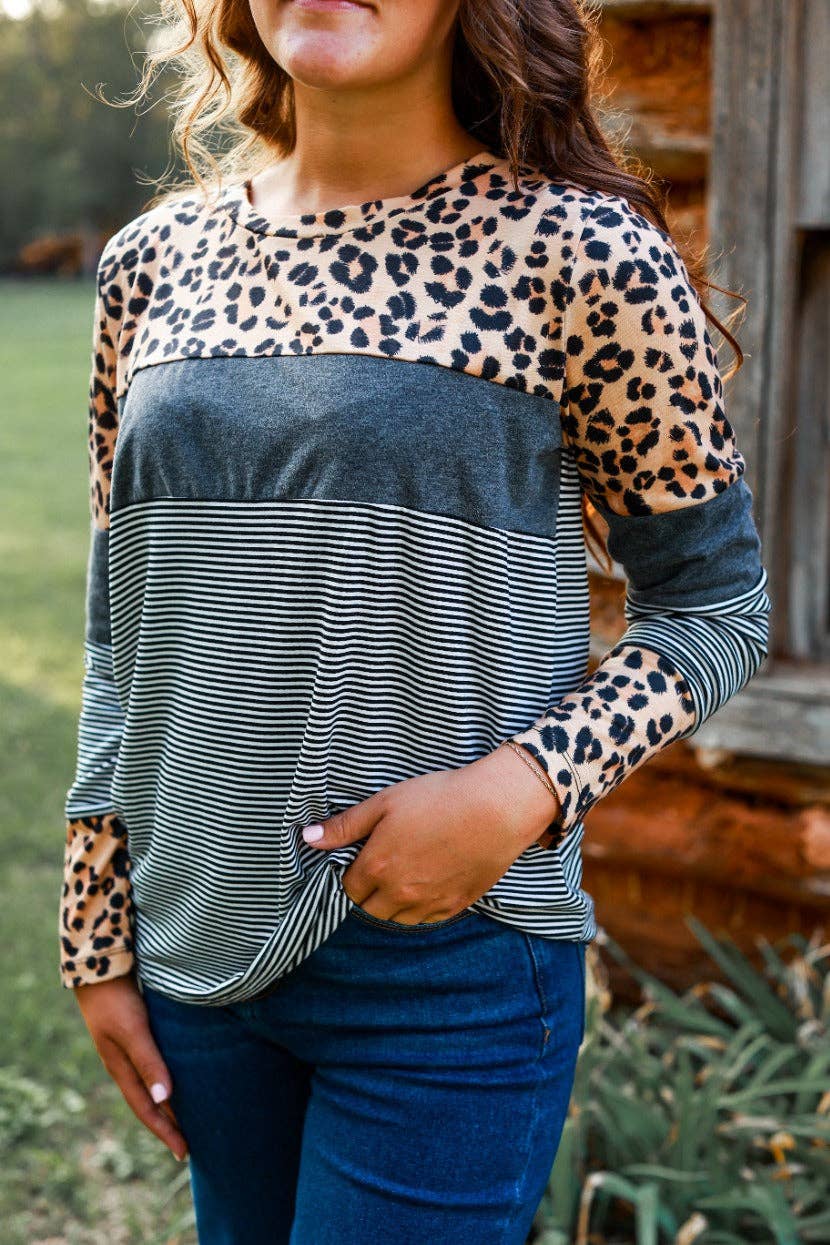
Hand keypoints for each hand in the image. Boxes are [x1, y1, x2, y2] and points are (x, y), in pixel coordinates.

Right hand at [74, 971, 188, 1161]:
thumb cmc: (115, 1000)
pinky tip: (184, 1073)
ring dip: (170, 1100)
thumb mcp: (133, 1031)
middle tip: (192, 1141)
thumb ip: (148, 1062)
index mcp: (120, 1069)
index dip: (165, 1131)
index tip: (185, 1153)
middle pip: (150, 1101)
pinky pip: (155, 1063)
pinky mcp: (138, 1031)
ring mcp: (129, 1048)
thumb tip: (165, 1098)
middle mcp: (125, 1063)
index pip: (147, 1109)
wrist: (99, 967)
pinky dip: (169, 1075)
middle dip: (169, 1122)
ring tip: (192, 1113)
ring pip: (153, 1083)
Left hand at [302, 745, 561, 923]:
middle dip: (371, 890)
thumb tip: (308, 838)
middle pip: (370, 908)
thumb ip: (345, 825)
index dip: (354, 871)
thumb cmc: (439, 797)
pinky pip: (427, 919)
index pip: (349, 888)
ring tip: (408, 872)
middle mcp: (399, 893)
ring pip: (398, 918)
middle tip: (386, 864)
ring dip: (395, 902)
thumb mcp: (386, 802)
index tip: (365, 856)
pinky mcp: (455, 907)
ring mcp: (428, 904)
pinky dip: (422, 906)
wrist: (496, 808)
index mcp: (377, 867)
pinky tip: (430, 881)